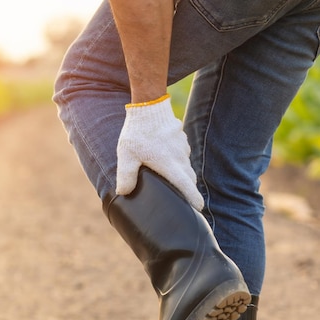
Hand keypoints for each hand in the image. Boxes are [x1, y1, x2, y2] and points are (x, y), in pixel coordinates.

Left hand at [116, 95, 204, 210]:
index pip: (187, 187)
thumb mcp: (126, 156)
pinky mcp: (180, 138)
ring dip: (182, 175)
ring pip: (186, 166)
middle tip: (185, 202)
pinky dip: (179, 162)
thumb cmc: (136, 133)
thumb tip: (123, 193)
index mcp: (170, 165)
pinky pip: (182, 154)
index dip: (193, 200)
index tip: (198, 210)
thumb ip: (126, 176)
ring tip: (174, 184)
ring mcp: (182, 147)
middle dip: (188, 191)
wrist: (148, 106)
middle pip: (189, 179)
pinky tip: (168, 162)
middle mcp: (180, 157)